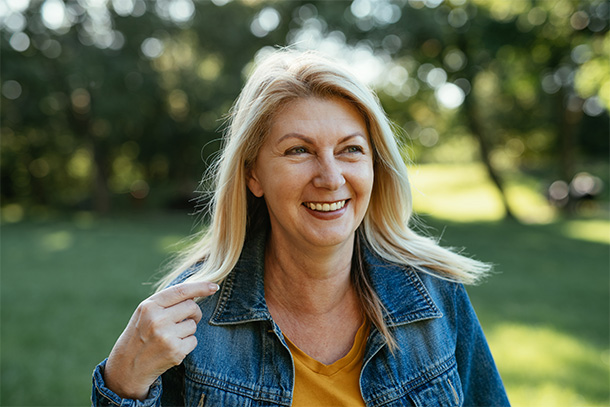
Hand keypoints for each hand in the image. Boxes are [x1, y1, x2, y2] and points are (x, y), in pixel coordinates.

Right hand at [103, 281, 218, 399]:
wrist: (127, 367)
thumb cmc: (140, 334)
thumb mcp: (146, 312)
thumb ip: (168, 301)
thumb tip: (198, 290)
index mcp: (149, 306)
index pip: (181, 291)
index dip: (200, 287)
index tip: (213, 287)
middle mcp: (157, 319)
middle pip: (191, 306)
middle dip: (193, 312)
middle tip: (182, 320)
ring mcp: (166, 336)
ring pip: (193, 324)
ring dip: (187, 330)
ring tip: (170, 336)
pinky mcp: (175, 352)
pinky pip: (193, 340)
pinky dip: (187, 344)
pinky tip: (172, 348)